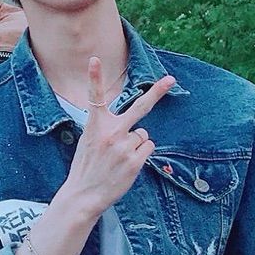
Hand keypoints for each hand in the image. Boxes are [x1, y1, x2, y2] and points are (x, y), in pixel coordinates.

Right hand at [62, 60, 176, 224]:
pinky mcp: (135, 160)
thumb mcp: (88, 142)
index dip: (94, 77)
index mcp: (96, 126)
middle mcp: (112, 132)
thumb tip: (137, 130)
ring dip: (136, 144)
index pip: (95, 97)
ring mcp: (125, 146)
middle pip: (140, 107)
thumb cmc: (86, 168)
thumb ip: (106, 129)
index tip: (94, 59)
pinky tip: (126, 165)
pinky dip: (140, 155)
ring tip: (119, 159)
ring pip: (143, 135)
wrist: (83, 195)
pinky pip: (147, 147)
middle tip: (171, 79)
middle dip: (157, 92)